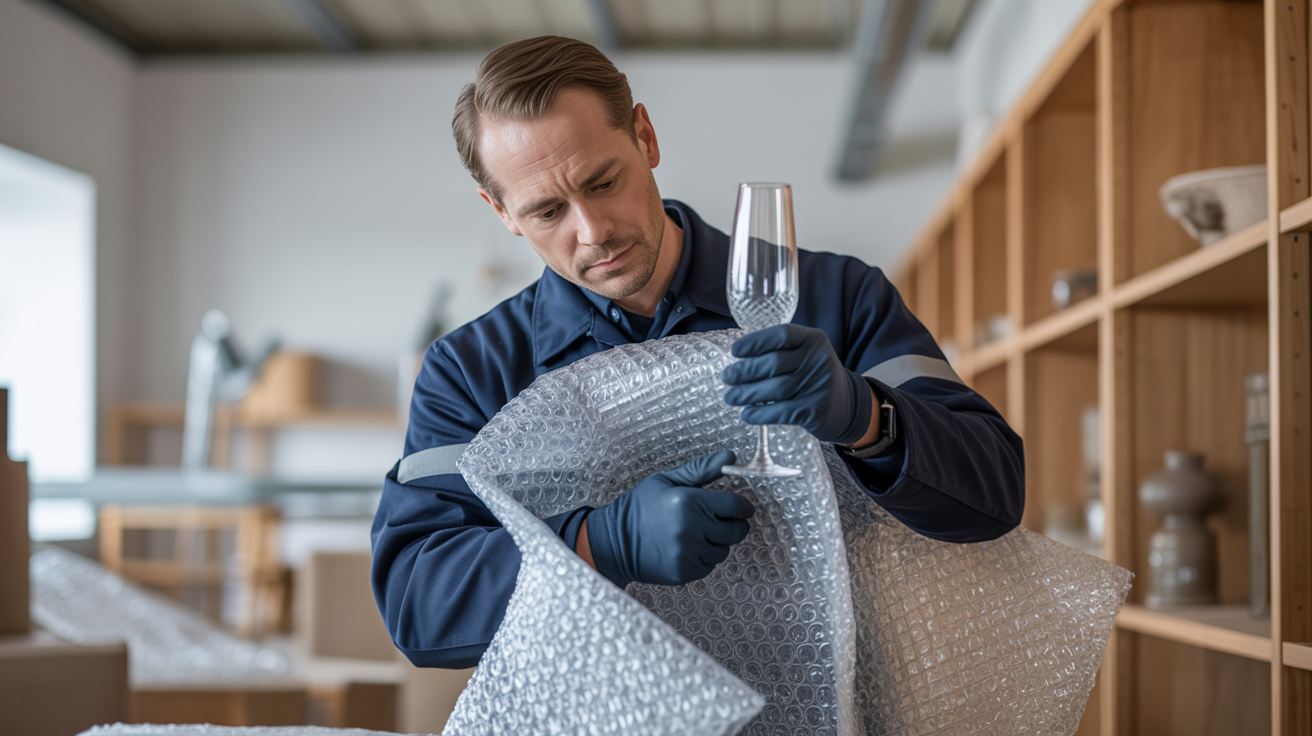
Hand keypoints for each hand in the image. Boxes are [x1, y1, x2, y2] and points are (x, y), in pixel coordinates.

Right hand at [582, 451, 753, 587]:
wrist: (614, 541)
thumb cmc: (640, 507)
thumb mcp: (667, 480)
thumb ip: (701, 469)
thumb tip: (730, 457)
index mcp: (688, 501)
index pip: (736, 506)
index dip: (743, 506)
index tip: (740, 507)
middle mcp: (690, 529)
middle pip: (736, 531)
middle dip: (732, 524)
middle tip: (716, 520)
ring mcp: (687, 553)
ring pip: (724, 550)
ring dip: (716, 542)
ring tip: (694, 533)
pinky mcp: (684, 572)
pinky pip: (709, 565)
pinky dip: (703, 557)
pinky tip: (685, 547)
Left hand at [722, 324, 873, 444]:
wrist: (846, 405)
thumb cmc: (813, 376)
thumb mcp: (805, 355)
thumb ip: (779, 352)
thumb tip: (738, 360)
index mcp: (814, 339)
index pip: (781, 334)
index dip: (755, 342)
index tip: (734, 351)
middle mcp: (819, 358)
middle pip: (774, 363)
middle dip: (745, 371)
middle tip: (726, 378)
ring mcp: (819, 384)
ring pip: (775, 388)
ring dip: (747, 394)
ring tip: (730, 397)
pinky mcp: (816, 409)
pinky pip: (781, 411)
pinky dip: (759, 413)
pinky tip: (746, 415)